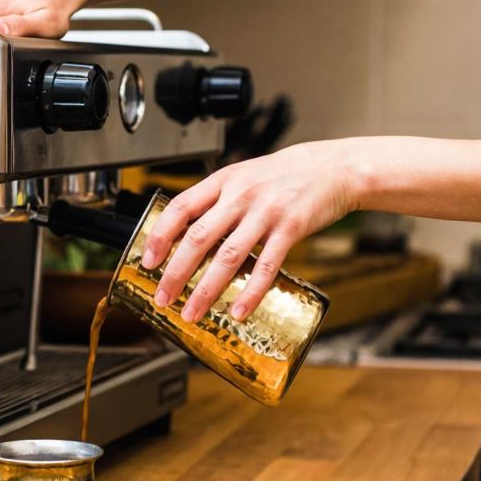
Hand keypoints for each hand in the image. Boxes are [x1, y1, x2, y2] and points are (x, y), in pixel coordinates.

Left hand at [140, 142, 359, 322]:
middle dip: (176, 272)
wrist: (332, 168)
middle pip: (199, 238)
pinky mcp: (291, 229)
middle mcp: (241, 195)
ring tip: (192, 312)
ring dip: (206, 289)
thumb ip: (216, 203)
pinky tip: (238, 310)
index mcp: (223, 182)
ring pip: (228, 256)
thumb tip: (185, 236)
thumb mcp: (242, 178)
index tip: (147, 261)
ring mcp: (266, 213)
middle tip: (162, 298)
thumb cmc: (282, 177)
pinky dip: (251, 292)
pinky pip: (267, 266)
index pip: (181, 208)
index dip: (161, 235)